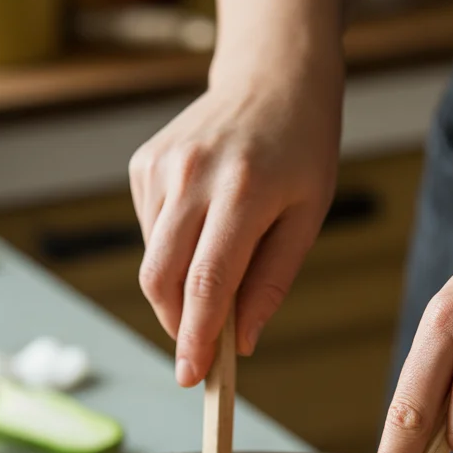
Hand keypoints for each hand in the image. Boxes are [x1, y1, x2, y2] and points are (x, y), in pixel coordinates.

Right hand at [129, 49, 343, 385]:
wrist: (271, 76)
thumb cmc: (301, 150)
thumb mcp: (308, 216)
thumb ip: (272, 282)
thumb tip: (242, 342)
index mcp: (243, 190)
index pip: (207, 281)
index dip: (195, 337)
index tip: (192, 376)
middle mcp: (192, 176)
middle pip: (161, 278)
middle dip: (176, 325)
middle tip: (198, 350)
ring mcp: (161, 168)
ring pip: (152, 260)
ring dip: (179, 288)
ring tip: (220, 260)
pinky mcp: (144, 166)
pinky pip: (150, 233)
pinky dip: (173, 252)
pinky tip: (203, 226)